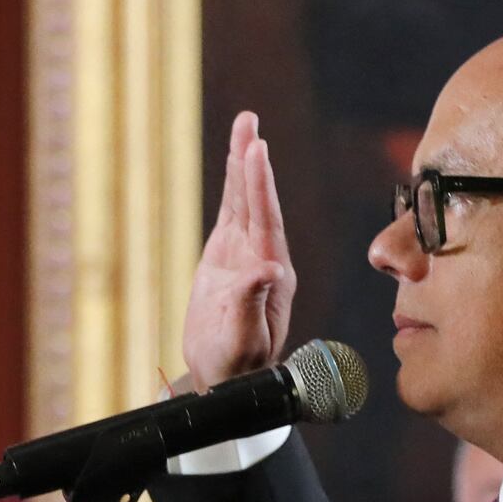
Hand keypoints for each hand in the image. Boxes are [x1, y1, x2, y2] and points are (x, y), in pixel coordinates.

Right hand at [181, 110, 294, 388]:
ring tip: (244, 126)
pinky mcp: (229, 258)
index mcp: (273, 275)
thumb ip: (252, 304)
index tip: (255, 151)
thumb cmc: (237, 367)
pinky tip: (235, 162)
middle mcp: (265, 258)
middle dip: (252, 161)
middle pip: (258, 200)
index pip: (266, 221)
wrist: (229, 379)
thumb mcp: (244, 340)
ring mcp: (248, 255)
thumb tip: (266, 269)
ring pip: (246, 202)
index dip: (259, 185)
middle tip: (249, 122)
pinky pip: (232, 214)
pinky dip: (233, 186)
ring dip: (244, 164)